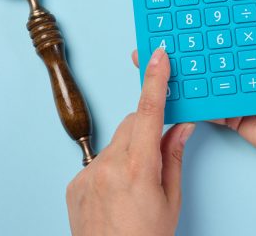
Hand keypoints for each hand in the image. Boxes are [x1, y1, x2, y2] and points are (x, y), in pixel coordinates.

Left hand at [66, 48, 194, 235]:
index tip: (158, 56)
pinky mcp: (75, 184)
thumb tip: (181, 127)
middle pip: (130, 124)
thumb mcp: (171, 200)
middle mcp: (109, 165)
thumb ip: (173, 156)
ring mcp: (88, 174)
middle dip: (146, 129)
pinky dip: (111, 168)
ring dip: (128, 152)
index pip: (149, 111)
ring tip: (135, 187)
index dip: (155, 80)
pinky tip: (118, 195)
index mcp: (139, 167)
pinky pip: (98, 162)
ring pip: (115, 144)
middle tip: (157, 155)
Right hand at [131, 0, 255, 175]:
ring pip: (212, 74)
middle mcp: (255, 66)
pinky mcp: (234, 113)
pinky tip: (176, 86)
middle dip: (200, 37)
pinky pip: (210, 102)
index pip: (244, 24)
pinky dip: (194, 96)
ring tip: (167, 53)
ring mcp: (242, 89)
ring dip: (192, 67)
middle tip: (173, 23)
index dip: (225, 11)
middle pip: (222, 47)